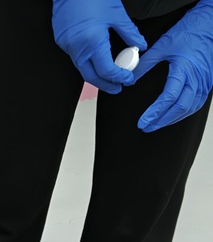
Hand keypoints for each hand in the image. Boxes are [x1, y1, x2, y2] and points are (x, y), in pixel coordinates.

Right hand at [52, 0, 146, 93]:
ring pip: (82, 69)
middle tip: (117, 88)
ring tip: (109, 76)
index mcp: (93, 42)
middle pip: (92, 77)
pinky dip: (87, 62)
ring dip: (96, 75)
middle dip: (106, 85)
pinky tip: (95, 60)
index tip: (127, 78)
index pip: (107, 70)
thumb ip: (129, 33)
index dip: (119, 77)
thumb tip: (140, 45)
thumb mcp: (116, 13)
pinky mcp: (62, 42)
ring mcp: (67, 46)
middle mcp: (78, 48)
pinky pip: (75, 58)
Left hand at [131, 0, 212, 131]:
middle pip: (180, 107)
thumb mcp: (162, 46)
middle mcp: (196, 78)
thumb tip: (129, 80)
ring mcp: (204, 81)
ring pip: (189, 108)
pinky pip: (196, 103)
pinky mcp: (207, 82)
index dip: (155, 113)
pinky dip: (183, 113)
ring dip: (172, 119)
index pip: (168, 98)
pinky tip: (173, 116)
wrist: (209, 23)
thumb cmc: (189, 31)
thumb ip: (145, 64)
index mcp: (184, 69)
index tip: (143, 122)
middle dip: (162, 121)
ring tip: (156, 124)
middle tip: (146, 126)